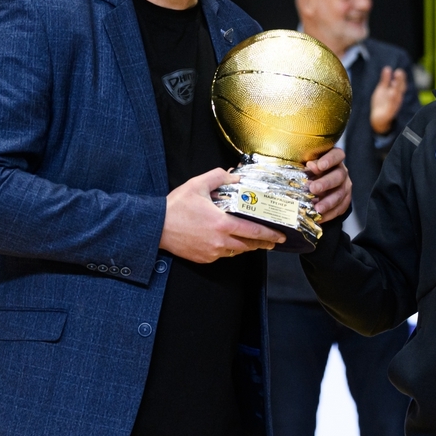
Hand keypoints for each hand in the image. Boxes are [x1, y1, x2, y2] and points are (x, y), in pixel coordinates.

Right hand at [159, 168, 284, 262]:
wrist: (155, 227)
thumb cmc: (175, 206)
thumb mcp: (197, 185)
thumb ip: (219, 177)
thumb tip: (234, 176)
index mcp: (222, 224)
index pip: (253, 231)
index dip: (270, 234)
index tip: (280, 235)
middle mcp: (220, 241)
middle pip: (249, 245)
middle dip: (263, 243)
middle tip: (273, 240)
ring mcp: (212, 252)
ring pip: (237, 252)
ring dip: (247, 246)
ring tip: (254, 241)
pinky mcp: (204, 258)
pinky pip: (222, 255)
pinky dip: (230, 249)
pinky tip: (231, 242)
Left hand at [305, 147, 351, 222]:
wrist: (317, 186)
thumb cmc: (309, 172)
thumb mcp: (308, 165)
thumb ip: (310, 165)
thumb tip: (310, 165)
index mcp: (334, 159)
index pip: (337, 155)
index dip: (330, 159)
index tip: (320, 166)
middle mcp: (342, 172)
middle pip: (338, 176)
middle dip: (326, 183)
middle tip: (313, 189)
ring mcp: (345, 187)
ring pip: (340, 195)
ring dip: (328, 202)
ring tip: (317, 209)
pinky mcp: (345, 201)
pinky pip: (339, 209)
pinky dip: (329, 214)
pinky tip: (319, 218)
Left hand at [369, 66, 406, 134]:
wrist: (378, 119)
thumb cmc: (382, 103)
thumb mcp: (382, 89)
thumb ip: (385, 80)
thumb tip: (387, 68)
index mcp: (395, 92)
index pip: (400, 83)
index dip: (400, 77)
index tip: (399, 71)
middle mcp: (396, 98)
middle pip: (400, 88)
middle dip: (400, 81)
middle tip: (399, 72)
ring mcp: (394, 105)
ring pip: (397, 96)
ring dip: (397, 90)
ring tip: (395, 82)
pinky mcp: (390, 112)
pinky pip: (392, 106)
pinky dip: (392, 100)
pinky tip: (392, 93)